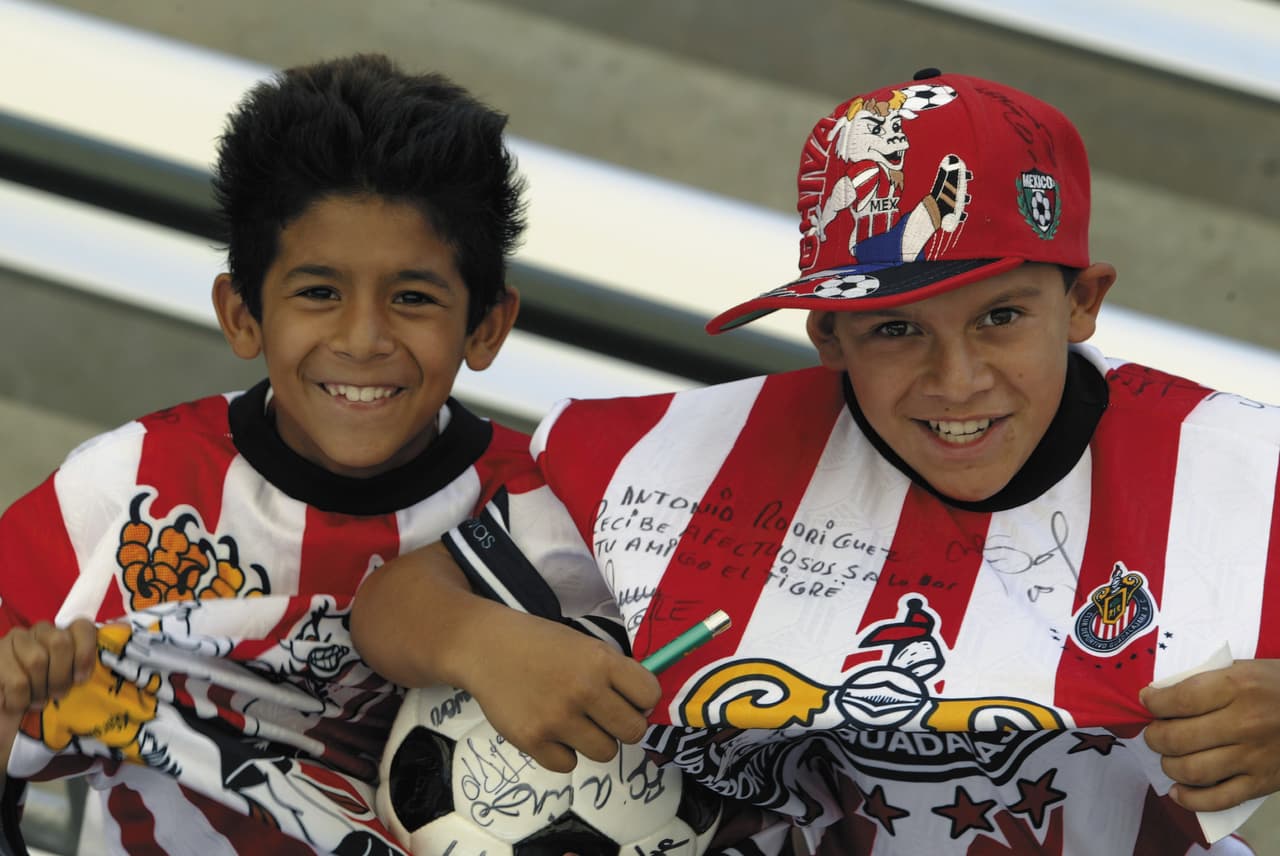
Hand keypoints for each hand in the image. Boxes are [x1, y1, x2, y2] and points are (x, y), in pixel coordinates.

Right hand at [0, 619, 98, 714]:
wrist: (7, 716)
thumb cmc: (44, 697)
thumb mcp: (71, 683)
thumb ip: (88, 668)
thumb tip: (118, 643)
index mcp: (63, 633)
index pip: (82, 627)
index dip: (85, 653)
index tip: (82, 678)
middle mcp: (40, 630)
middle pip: (60, 643)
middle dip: (61, 675)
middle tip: (58, 694)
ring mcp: (15, 640)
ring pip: (37, 660)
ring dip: (40, 689)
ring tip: (38, 700)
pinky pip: (17, 680)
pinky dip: (21, 699)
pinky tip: (19, 704)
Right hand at [457, 608, 660, 773]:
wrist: (486, 647)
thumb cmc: (540, 643)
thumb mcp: (584, 645)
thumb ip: (614, 673)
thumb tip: (644, 708)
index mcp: (600, 661)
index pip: (649, 695)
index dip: (643, 700)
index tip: (629, 699)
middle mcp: (583, 690)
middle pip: (633, 731)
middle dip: (624, 726)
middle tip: (605, 716)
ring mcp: (557, 719)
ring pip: (606, 752)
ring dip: (595, 741)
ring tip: (575, 722)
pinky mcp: (532, 741)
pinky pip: (568, 765)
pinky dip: (563, 752)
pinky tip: (550, 730)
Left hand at [1141, 659, 1279, 811]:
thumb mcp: (1245, 668)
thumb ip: (1206, 680)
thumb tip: (1160, 695)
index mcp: (1237, 687)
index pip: (1178, 700)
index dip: (1153, 703)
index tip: (1147, 702)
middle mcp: (1244, 723)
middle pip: (1178, 738)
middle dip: (1154, 737)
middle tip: (1154, 733)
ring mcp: (1254, 757)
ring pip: (1192, 771)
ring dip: (1168, 766)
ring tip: (1168, 757)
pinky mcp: (1263, 784)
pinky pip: (1218, 800)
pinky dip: (1190, 800)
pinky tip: (1178, 792)